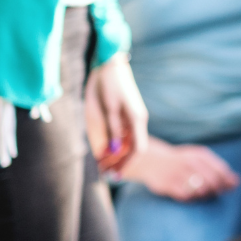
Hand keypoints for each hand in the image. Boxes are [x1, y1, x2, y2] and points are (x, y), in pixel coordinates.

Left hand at [85, 54, 148, 172]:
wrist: (109, 65)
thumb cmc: (109, 84)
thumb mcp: (109, 107)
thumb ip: (113, 128)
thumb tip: (115, 148)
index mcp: (136, 119)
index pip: (137, 149)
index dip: (127, 164)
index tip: (116, 175)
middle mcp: (136, 121)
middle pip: (132, 149)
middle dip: (119, 163)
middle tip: (105, 173)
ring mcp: (131, 118)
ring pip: (127, 143)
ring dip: (116, 156)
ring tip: (102, 166)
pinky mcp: (125, 114)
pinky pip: (122, 135)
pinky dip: (114, 146)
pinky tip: (105, 152)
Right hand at [125, 138, 239, 200]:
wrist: (152, 161)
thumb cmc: (182, 162)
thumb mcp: (200, 160)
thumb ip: (218, 170)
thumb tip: (237, 183)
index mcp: (200, 155)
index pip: (221, 170)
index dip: (227, 182)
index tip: (228, 187)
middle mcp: (189, 162)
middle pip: (213, 182)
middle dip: (216, 190)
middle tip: (213, 192)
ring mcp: (178, 173)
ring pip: (201, 190)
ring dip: (204, 195)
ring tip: (200, 192)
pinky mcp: (168, 184)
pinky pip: (186, 196)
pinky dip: (191, 198)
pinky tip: (188, 194)